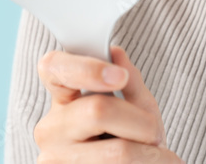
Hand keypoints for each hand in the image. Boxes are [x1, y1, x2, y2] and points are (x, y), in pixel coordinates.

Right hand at [34, 44, 183, 161]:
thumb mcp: (136, 108)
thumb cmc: (130, 140)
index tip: (120, 76)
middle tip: (154, 133)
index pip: (54, 68)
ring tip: (154, 155)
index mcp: (62, 99)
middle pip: (98, 110)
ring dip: (149, 152)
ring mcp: (54, 159)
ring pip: (117, 150)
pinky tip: (144, 163)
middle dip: (142, 122)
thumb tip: (115, 53)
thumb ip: (130, 81)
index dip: (85, 68)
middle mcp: (50, 128)